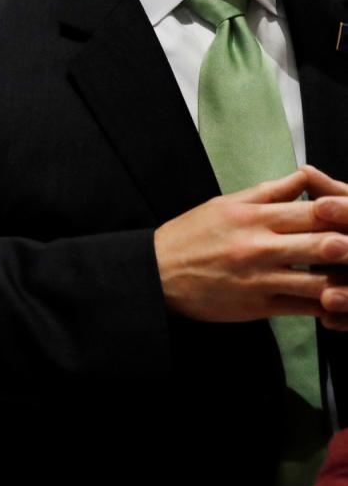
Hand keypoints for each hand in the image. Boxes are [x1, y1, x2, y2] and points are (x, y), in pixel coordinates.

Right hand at [155, 167, 347, 323]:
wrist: (155, 273)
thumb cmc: (190, 236)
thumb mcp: (225, 204)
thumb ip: (269, 192)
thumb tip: (305, 176)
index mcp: (253, 217)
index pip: (314, 210)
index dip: (345, 213)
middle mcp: (259, 246)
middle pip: (325, 244)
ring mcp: (260, 279)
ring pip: (321, 282)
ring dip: (345, 281)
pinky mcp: (257, 307)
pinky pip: (304, 309)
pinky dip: (328, 307)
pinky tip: (337, 301)